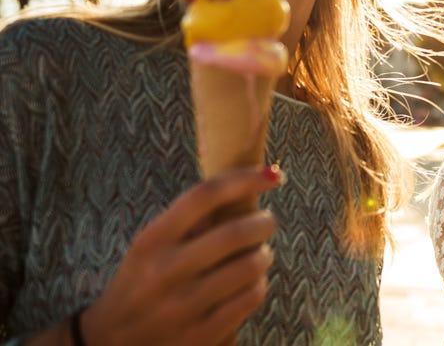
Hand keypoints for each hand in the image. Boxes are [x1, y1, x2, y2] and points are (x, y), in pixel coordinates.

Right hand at [81, 166, 279, 345]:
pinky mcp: (198, 336)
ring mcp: (181, 306)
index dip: (245, 179)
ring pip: (249, 267)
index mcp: (152, 240)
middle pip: (235, 232)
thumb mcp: (151, 246)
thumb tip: (244, 186)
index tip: (272, 174)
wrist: (110, 343)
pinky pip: (249, 299)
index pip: (205, 195)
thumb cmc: (142, 281)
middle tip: (267, 222)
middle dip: (264, 222)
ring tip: (260, 254)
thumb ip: (189, 221)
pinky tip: (253, 283)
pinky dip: (259, 285)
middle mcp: (164, 271)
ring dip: (264, 255)